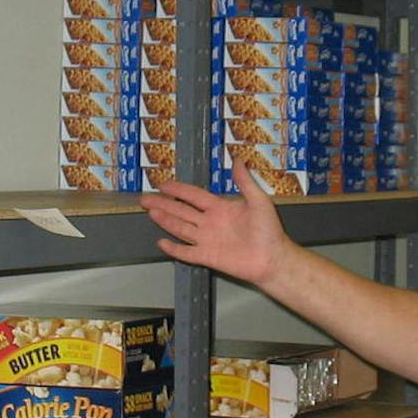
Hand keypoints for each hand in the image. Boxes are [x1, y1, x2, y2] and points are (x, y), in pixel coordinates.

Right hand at [140, 164, 289, 286]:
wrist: (272, 258)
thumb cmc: (269, 230)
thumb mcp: (259, 200)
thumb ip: (245, 181)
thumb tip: (237, 159)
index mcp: (220, 208)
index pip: (193, 196)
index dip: (178, 190)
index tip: (163, 184)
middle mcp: (210, 223)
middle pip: (181, 211)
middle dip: (162, 204)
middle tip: (145, 198)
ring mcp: (207, 240)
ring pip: (180, 228)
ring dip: (165, 220)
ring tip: (150, 211)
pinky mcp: (207, 257)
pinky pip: (186, 252)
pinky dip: (174, 248)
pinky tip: (162, 242)